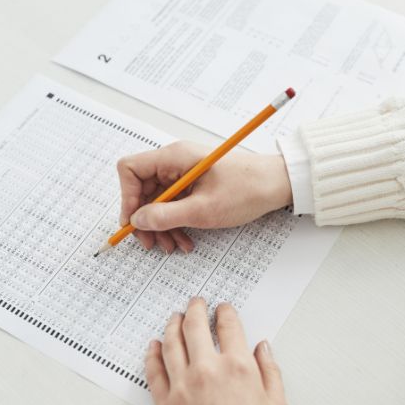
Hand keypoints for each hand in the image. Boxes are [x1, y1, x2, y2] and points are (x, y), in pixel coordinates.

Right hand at [117, 141, 292, 252]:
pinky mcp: (194, 185)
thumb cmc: (247, 189)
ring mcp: (184, 174)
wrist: (277, 185)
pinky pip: (174, 204)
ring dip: (161, 226)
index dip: (127, 197)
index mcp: (174, 157)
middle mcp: (175, 162)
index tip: (133, 223)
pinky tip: (185, 240)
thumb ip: (166, 216)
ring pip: (158, 201)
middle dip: (146, 219)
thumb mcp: (203, 210)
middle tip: (151, 244)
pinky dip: (176, 223)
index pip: (130, 169)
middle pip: (142, 189)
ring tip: (172, 247)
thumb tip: (137, 221)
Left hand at [146, 297, 289, 404]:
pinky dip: (152, 354)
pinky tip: (154, 345)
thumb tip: (263, 348)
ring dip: (172, 325)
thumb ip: (270, 371)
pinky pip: (153, 371)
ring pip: (171, 343)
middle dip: (196, 309)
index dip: (226, 313)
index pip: (229, 327)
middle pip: (195, 327)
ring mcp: (183, 387)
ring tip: (175, 317)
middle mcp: (208, 371)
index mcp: (239, 368)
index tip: (224, 309)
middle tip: (196, 303)